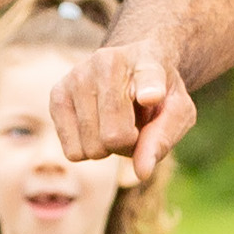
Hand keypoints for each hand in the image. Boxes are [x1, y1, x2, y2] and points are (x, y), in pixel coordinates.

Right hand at [49, 38, 192, 179]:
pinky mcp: (57, 96)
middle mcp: (107, 62)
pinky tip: (96, 125)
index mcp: (148, 61)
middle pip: (114, 137)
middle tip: (134, 126)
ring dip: (107, 148)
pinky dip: (87, 149)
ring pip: (91, 148)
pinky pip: (72, 152)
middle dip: (128, 145)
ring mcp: (77, 77)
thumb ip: (163, 138)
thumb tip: (141, 172)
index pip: (149, 78)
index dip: (150, 89)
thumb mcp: (177, 111)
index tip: (152, 96)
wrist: (129, 66)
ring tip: (115, 122)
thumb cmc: (158, 93)